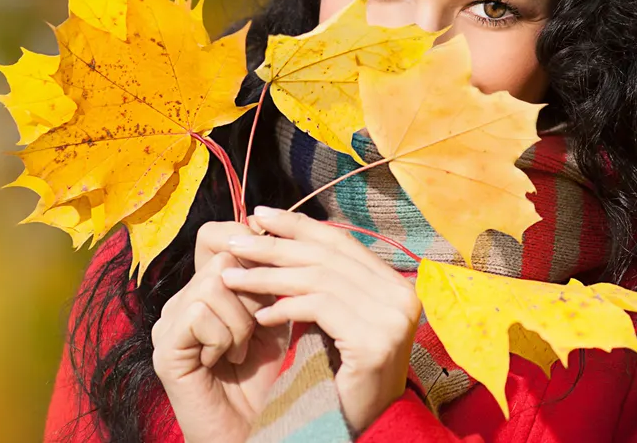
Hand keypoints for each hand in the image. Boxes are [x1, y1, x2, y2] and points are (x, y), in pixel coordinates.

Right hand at [151, 221, 289, 442]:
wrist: (249, 429)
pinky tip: (223, 363)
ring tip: (240, 352)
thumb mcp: (274, 320)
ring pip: (214, 284)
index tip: (271, 272)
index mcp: (205, 290)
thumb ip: (270, 282)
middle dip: (253, 292)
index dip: (246, 244)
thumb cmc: (263, 378)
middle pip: (222, 256)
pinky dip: (224, 338)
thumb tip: (276, 238)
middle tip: (256, 328)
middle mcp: (181, 300)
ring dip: (242, 321)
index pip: (214, 235)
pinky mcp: (165, 346)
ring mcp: (168, 322)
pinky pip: (199, 312)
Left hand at [222, 206, 420, 432]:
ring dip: (269, 276)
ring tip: (233, 276)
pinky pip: (319, 309)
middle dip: (276, 244)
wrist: (363, 427)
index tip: (260, 214)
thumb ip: (325, 281)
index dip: (299, 225)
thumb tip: (283, 234)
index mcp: (397, 284)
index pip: (341, 242)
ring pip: (318, 279)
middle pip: (327, 256)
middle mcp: (402, 296)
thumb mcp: (337, 318)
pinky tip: (261, 315)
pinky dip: (285, 307)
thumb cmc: (343, 374)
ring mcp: (393, 319)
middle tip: (236, 238)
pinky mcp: (375, 342)